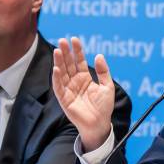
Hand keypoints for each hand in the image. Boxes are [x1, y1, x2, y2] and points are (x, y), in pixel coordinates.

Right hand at [52, 37, 114, 151]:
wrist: (99, 124)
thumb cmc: (104, 107)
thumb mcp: (107, 86)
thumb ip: (103, 71)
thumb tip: (99, 55)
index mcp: (85, 77)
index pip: (79, 61)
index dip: (77, 50)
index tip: (74, 39)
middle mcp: (75, 81)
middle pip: (68, 64)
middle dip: (65, 53)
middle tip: (62, 41)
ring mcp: (69, 89)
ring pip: (62, 73)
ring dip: (59, 62)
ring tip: (58, 51)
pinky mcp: (64, 99)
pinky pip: (59, 87)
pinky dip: (57, 78)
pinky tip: (56, 68)